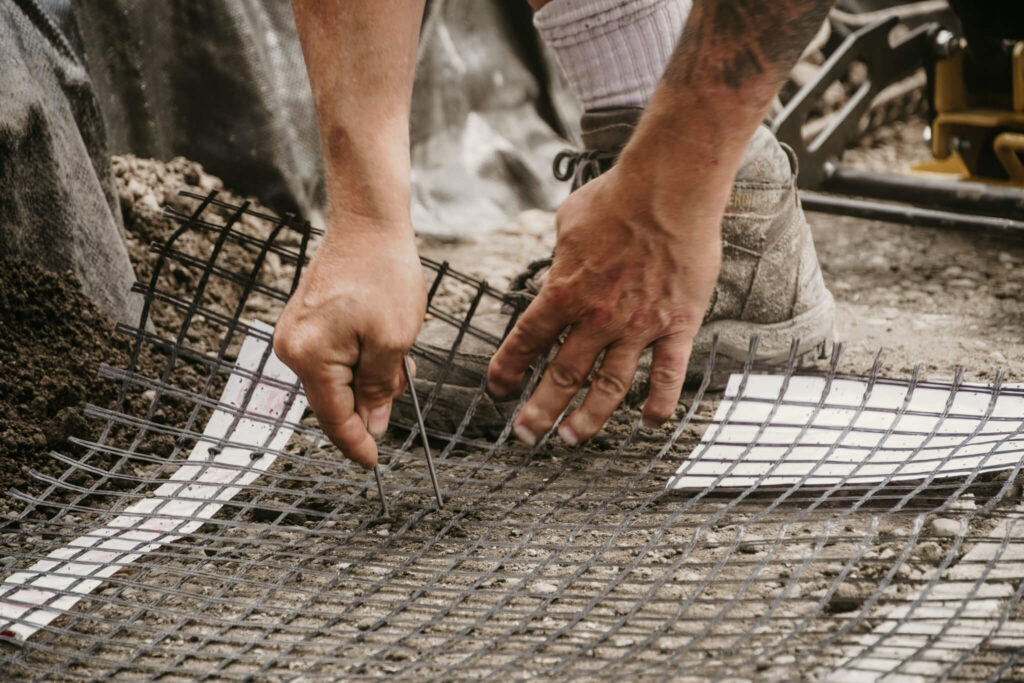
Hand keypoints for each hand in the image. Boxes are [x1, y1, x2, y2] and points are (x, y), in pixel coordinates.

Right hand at [274, 216, 425, 467]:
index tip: (374, 464)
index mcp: (309, 357)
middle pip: (332, 400)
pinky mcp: (305, 322)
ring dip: (368, 377)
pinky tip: (383, 341)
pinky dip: (360, 359)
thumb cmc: (383, 275)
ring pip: (335, 378)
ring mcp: (295, 333)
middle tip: (403, 381)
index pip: (334, 418)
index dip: (357, 444)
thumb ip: (380, 388)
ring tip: (396, 348)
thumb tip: (372, 424)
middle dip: (369, 403)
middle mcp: (292, 348)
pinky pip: (333, 357)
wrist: (367, 222)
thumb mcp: (393, 341)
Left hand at [487, 159, 723, 445]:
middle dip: (539, 410)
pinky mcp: (678, 325)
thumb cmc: (619, 195)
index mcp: (565, 290)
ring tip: (572, 439)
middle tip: (526, 436)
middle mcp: (597, 316)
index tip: (498, 390)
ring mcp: (639, 325)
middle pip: (562, 375)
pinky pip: (668, 374)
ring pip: (609, 386)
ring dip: (588, 418)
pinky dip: (658, 402)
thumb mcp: (569, 222)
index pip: (526, 340)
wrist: (671, 187)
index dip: (508, 369)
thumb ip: (561, 255)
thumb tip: (559, 265)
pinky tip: (650, 422)